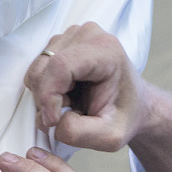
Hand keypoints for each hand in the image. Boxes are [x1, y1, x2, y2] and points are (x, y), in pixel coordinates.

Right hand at [24, 23, 149, 151]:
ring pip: (38, 68)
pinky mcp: (61, 43)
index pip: (60, 66)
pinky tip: (66, 96)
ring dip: (46, 95)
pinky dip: (46, 89)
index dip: (49, 96)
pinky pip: (39, 69)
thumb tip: (54, 123)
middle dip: (46, 99)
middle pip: (44, 67)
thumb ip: (81, 133)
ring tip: (70, 106)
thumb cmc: (125, 117)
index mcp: (105, 50)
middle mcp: (87, 35)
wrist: (133, 105)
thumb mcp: (110, 137)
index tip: (53, 122)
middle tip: (65, 117)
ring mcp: (72, 35)